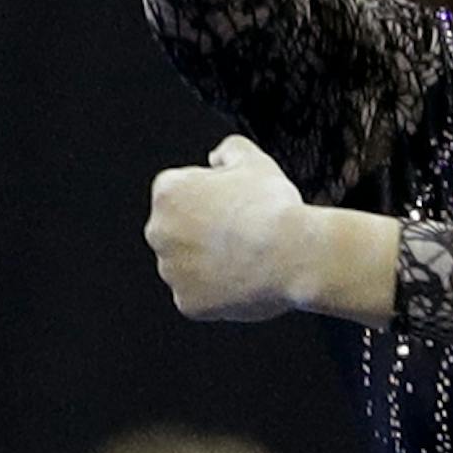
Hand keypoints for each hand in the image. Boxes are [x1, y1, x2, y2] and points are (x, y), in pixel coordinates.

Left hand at [146, 136, 307, 322]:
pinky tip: (243, 282)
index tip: (234, 209)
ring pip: (187, 268)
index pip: (181, 196)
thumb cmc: (274, 208)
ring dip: (208, 265)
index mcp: (168, 191)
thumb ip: (228, 150)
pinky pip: (199, 299)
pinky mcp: (188, 303)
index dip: (211, 202)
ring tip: (246, 259)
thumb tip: (217, 157)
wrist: (294, 254)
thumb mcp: (254, 161)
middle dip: (202, 235)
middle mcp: (159, 230)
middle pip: (178, 233)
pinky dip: (217, 295)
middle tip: (241, 235)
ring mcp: (172, 270)